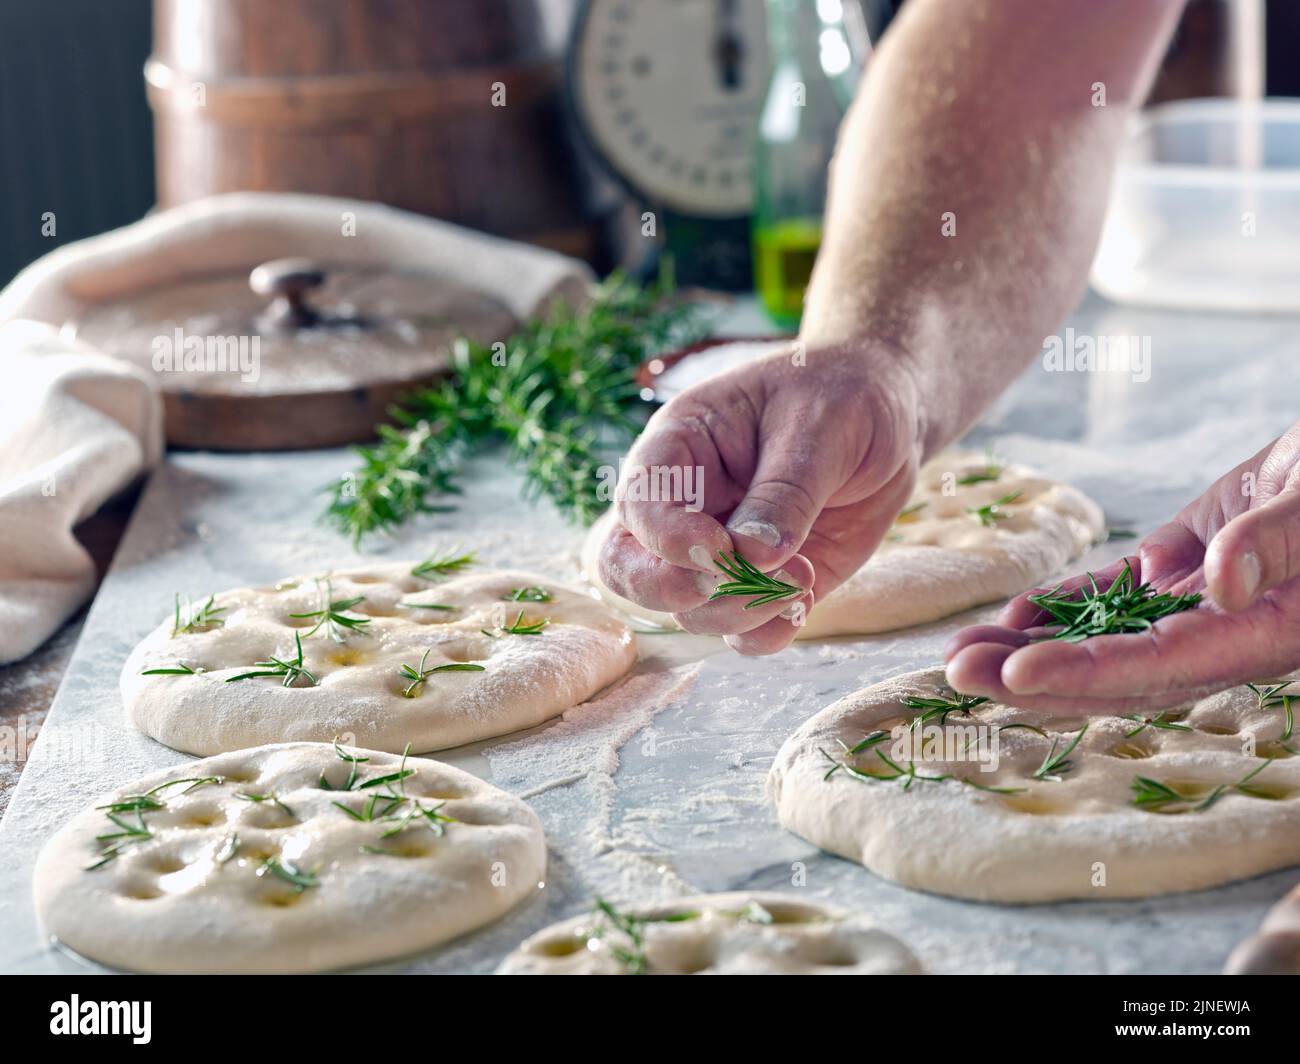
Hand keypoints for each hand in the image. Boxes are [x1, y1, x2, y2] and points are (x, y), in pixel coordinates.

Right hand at [594, 341, 922, 653]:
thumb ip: (785, 489)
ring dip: (739, 610)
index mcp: (680, 448)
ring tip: (804, 576)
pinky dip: (764, 634)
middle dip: (669, 591)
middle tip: (732, 581)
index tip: (720, 550)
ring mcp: (720, 551)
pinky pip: (741, 631)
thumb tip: (753, 555)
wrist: (887, 414)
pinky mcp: (763, 584)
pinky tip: (802, 603)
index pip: (638, 502)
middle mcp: (686, 505)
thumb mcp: (818, 424)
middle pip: (628, 567)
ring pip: (688, 609)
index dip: (666, 537)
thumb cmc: (841, 395)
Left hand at [946, 424, 1299, 712]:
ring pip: (1106, 640)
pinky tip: (1013, 613)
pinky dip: (1066, 607)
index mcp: (1264, 633)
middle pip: (1117, 672)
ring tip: (960, 647)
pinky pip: (1118, 596)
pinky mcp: (1187, 566)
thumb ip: (1282, 540)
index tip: (1012, 672)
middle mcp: (1225, 633)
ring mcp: (1202, 604)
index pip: (1160, 664)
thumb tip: (1217, 586)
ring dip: (1033, 646)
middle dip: (1033, 675)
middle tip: (954, 668)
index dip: (1084, 673)